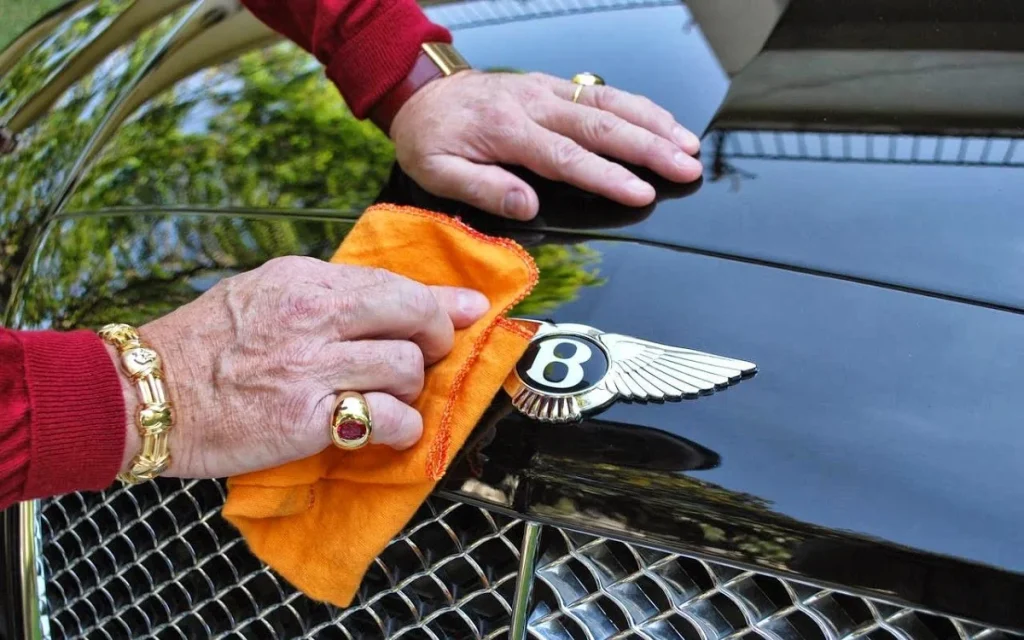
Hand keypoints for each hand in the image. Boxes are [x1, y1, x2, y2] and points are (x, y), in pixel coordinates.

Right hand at [113, 257, 489, 478]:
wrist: (145, 395)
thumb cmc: (202, 346)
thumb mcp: (261, 295)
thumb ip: (322, 295)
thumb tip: (383, 301)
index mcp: (303, 280)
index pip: (392, 282)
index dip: (440, 300)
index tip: (469, 309)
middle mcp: (313, 314)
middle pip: (414, 315)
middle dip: (437, 337)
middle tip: (430, 354)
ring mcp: (312, 365)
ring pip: (406, 367)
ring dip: (410, 387)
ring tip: (387, 396)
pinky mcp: (308, 417)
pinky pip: (386, 418)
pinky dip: (400, 427)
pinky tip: (387, 429)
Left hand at [389, 71, 701, 219]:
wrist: (421, 93)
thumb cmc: (431, 138)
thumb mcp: (439, 172)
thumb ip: (485, 188)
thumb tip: (530, 207)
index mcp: (507, 129)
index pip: (567, 157)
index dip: (608, 177)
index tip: (642, 193)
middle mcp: (533, 103)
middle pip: (601, 126)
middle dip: (649, 148)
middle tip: (686, 167)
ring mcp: (546, 90)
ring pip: (609, 104)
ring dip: (653, 123)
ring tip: (688, 145)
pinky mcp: (552, 86)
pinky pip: (601, 94)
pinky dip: (637, 106)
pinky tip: (662, 122)